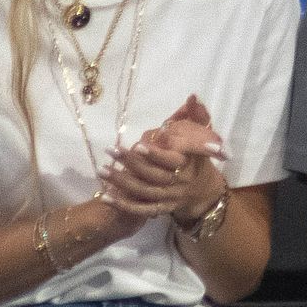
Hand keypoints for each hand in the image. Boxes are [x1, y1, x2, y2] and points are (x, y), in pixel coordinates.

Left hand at [98, 95, 227, 221]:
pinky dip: (123, 205)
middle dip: (131, 163)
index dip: (155, 154)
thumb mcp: (203, 136)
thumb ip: (196, 116)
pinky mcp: (161, 209)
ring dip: (121, 182)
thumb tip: (192, 97)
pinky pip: (141, 210)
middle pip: (153, 175)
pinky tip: (105, 197)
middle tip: (110, 150)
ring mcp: (170, 198)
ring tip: (102, 170)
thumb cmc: (198, 159)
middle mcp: (180, 183)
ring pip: (144, 192)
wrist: (204, 191)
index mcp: (189, 164)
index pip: (171, 160)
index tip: (138, 145)